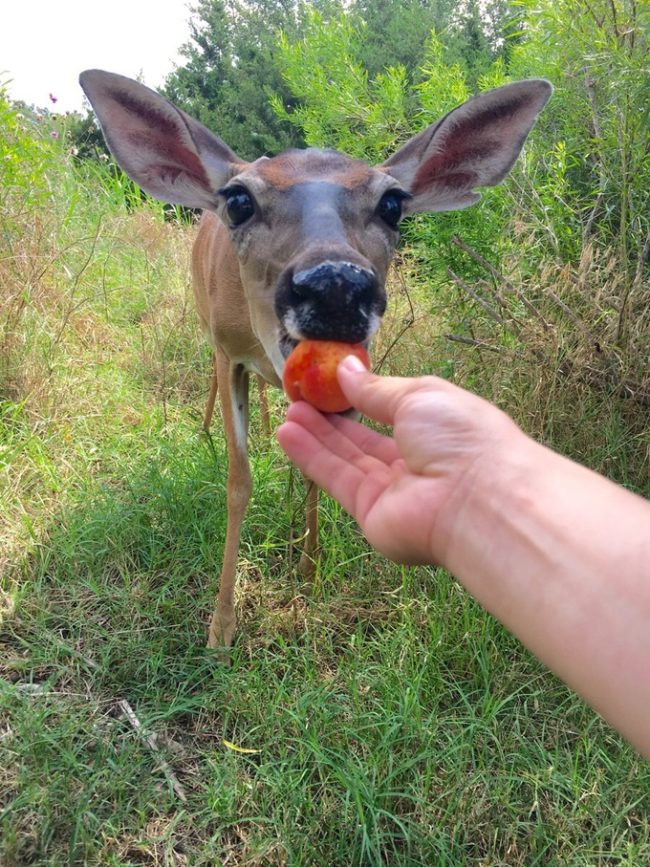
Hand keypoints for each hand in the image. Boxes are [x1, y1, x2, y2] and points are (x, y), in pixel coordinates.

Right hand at [277, 356, 524, 565]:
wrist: (476, 499)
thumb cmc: (460, 437)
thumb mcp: (419, 396)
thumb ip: (376, 388)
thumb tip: (345, 369)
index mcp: (438, 432)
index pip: (394, 413)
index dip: (362, 399)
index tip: (330, 383)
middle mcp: (417, 464)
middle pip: (366, 441)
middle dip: (333, 420)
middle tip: (300, 398)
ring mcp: (394, 492)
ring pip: (347, 460)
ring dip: (316, 437)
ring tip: (288, 413)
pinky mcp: (371, 513)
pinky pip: (338, 480)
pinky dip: (312, 458)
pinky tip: (289, 435)